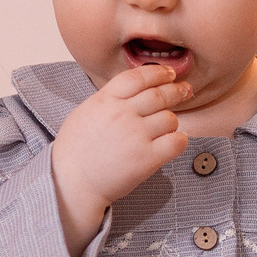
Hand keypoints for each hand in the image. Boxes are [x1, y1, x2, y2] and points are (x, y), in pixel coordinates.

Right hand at [50, 64, 192, 256]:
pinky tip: (173, 142)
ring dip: (172, 122)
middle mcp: (122, 114)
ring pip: (170, 118)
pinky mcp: (146, 159)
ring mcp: (136, 136)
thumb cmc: (75, 151)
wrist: (72, 183)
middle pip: (159, 95)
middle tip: (184, 91)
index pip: (138, 77)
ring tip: (167, 127)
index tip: (168, 74)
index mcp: (105, 100)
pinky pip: (176, 142)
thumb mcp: (85, 113)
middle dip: (176, 90)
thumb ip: (108, 99)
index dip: (158, 72)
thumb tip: (132, 91)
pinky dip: (180, 140)